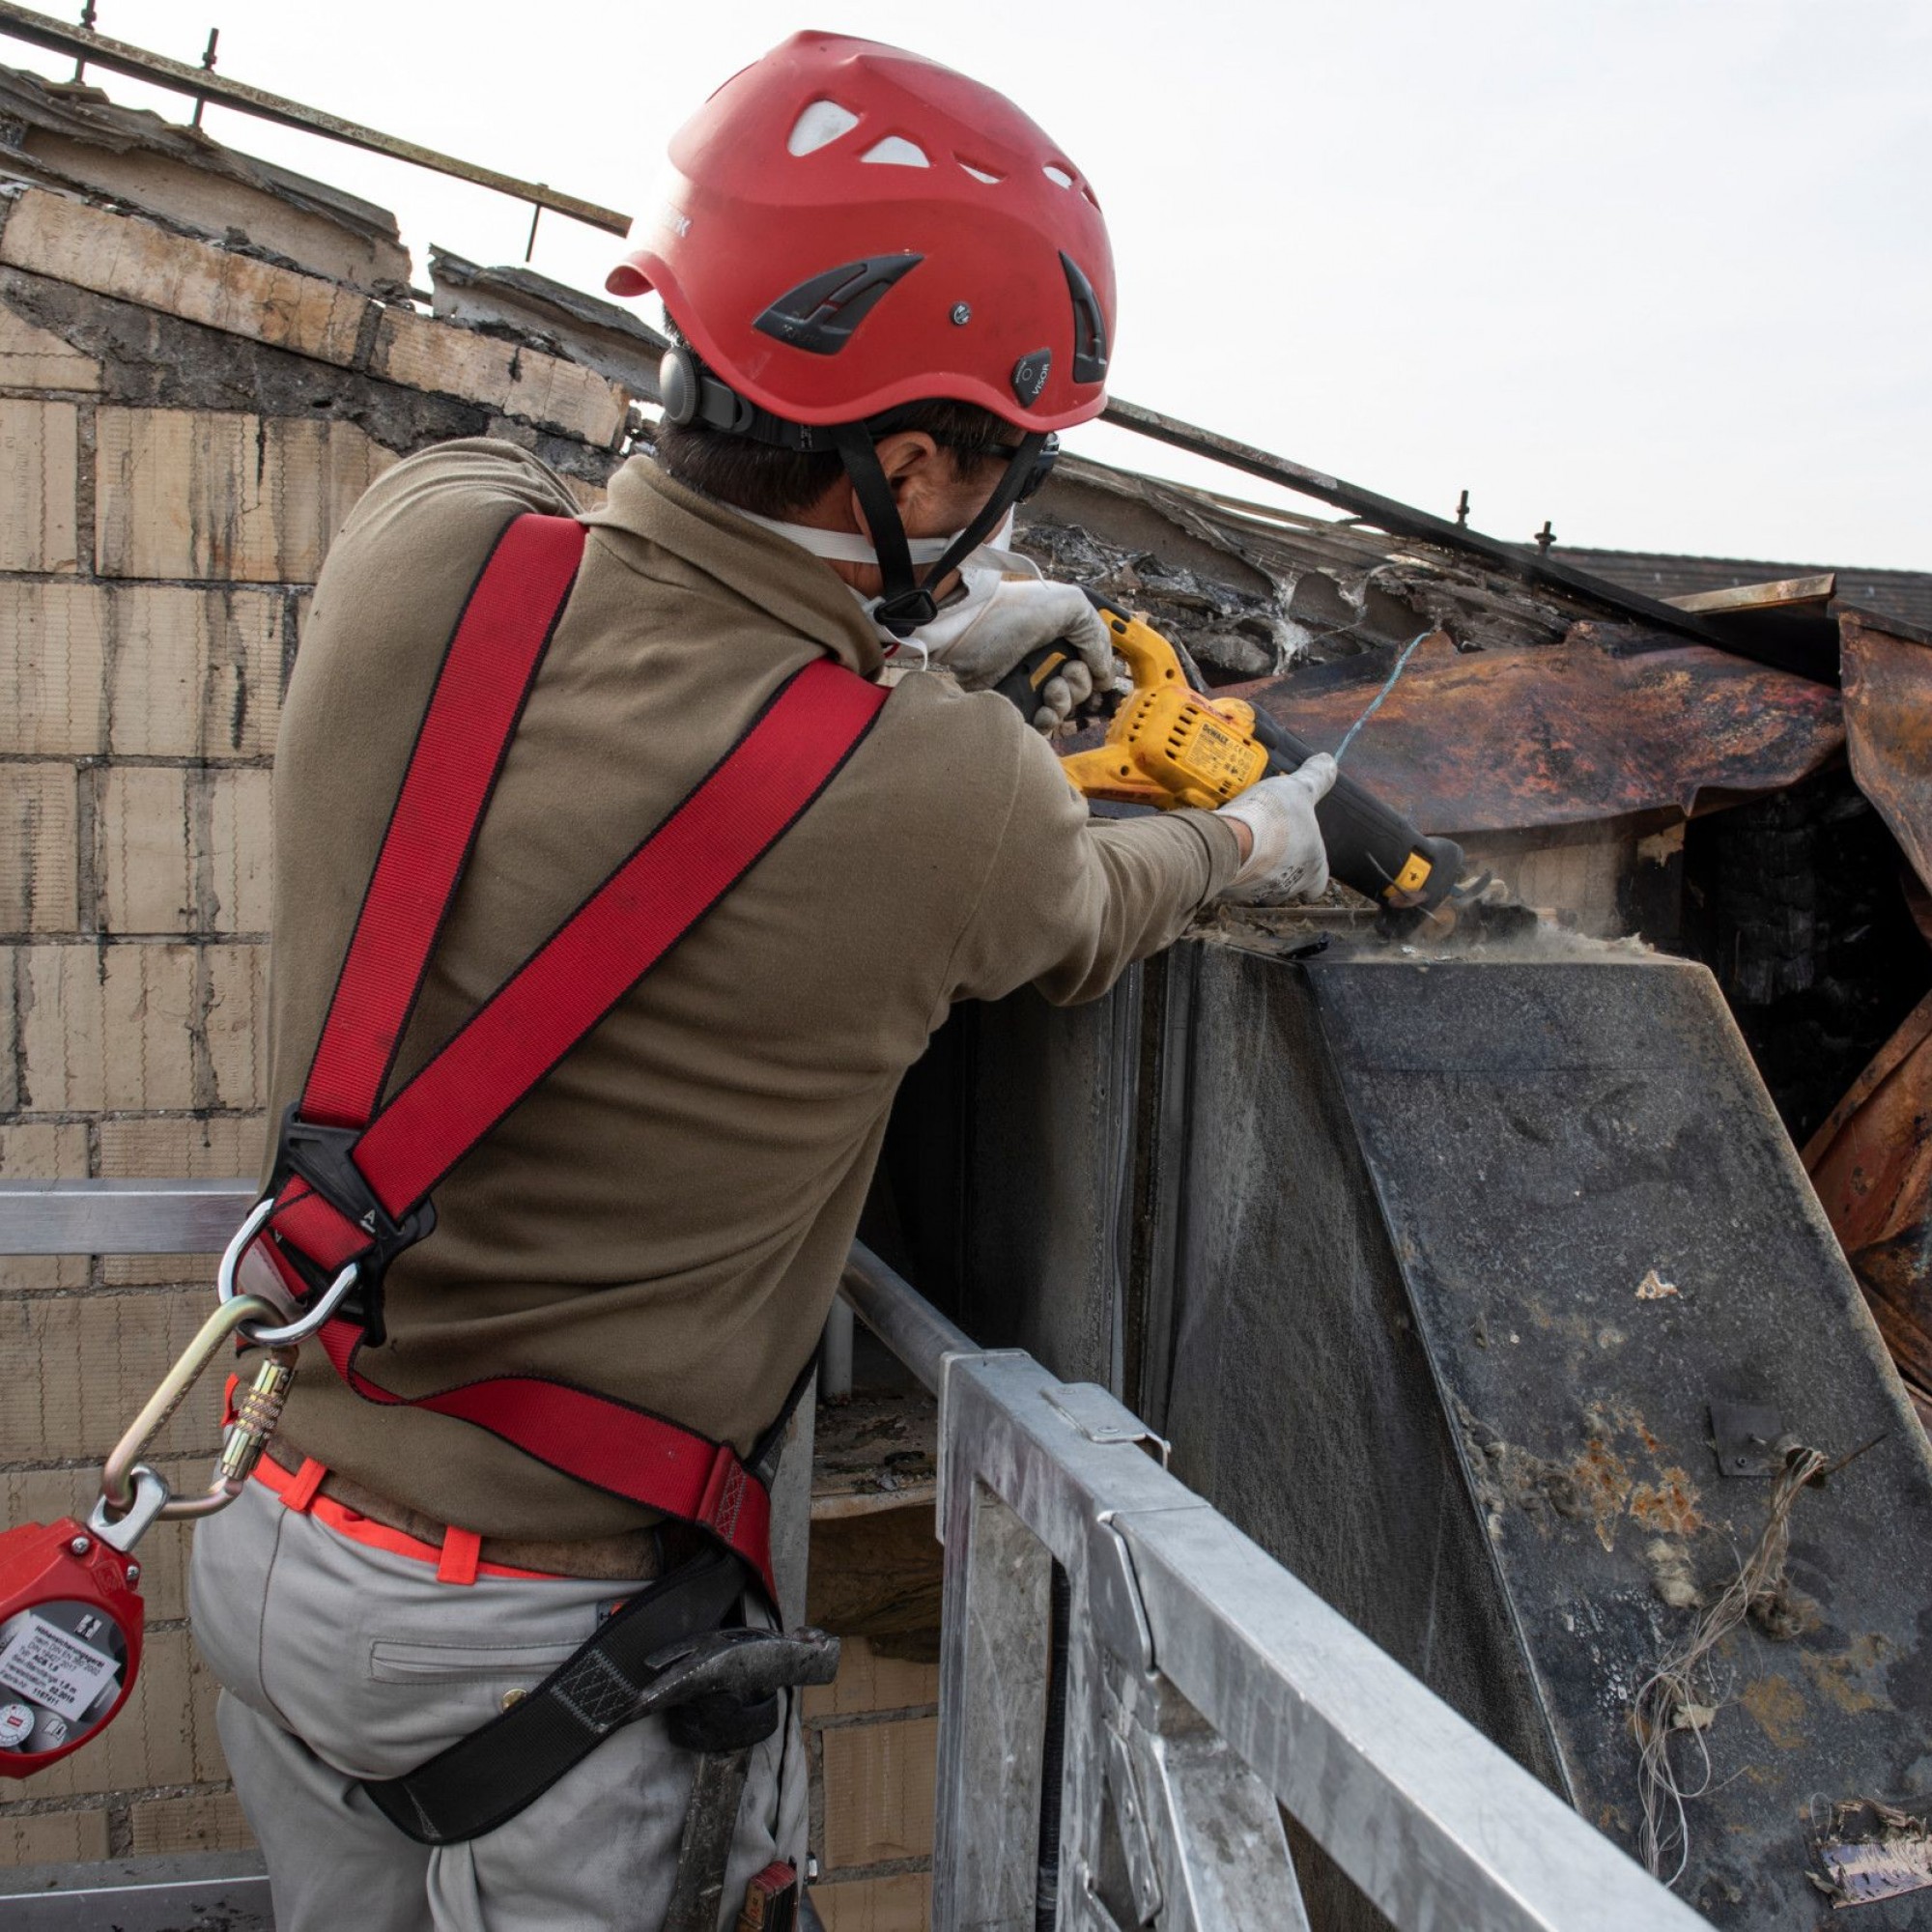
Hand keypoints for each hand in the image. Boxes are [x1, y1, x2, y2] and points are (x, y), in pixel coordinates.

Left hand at [921, 568, 1116, 732]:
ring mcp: (1029, 684)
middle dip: (1078, 688)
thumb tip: (1104, 674)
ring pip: (1060, 711)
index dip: (1095, 673)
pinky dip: (1046, 724)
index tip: (1086, 666)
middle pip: (1079, 693)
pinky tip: (1042, 713)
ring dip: (1063, 706)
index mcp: (1063, 639)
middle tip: (1063, 674)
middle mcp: (1047, 662)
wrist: (971, 627)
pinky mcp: (1010, 703)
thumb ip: (1097, 635)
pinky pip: (1037, 725)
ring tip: (1050, 692)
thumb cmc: (1016, 609)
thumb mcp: (1069, 605)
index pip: (1091, 668)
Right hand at [1215, 756, 1337, 903]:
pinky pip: (1235, 884)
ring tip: (1246, 845)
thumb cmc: (1272, 818)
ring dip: (1256, 871)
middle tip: (1269, 843)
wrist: (1229, 839)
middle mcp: (1290, 886)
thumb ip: (1316, 778)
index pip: (1319, 883)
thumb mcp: (1299, 789)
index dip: (1312, 871)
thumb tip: (1329, 761)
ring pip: (1261, 886)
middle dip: (1280, 867)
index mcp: (1313, 868)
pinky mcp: (1232, 892)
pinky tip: (1228, 851)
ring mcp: (1260, 893)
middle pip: (1289, 884)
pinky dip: (1233, 870)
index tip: (1302, 857)